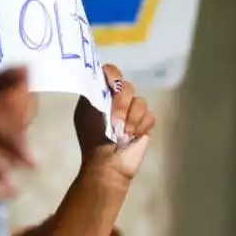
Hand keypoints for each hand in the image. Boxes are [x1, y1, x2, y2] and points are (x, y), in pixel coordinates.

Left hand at [74, 65, 155, 184]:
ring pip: (140, 102)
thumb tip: (103, 77)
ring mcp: (132, 111)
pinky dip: (139, 127)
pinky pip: (149, 116)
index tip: (113, 84)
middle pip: (127, 86)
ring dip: (130, 120)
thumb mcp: (86, 112)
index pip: (110, 72)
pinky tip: (131, 137)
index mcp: (101, 94)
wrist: (106, 163)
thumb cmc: (92, 138)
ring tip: (122, 134)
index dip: (113, 75)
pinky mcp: (144, 123)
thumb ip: (93, 93)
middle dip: (121, 104)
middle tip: (114, 122)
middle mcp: (117, 99)